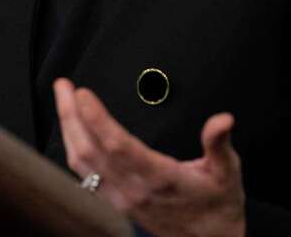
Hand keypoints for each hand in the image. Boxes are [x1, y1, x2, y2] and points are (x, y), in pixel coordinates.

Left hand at [53, 78, 245, 236]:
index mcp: (159, 178)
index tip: (83, 94)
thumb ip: (219, 143)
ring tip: (63, 100)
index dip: (97, 119)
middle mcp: (134, 189)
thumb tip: (223, 120)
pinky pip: (84, 175)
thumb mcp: (228, 172)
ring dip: (68, 129)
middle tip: (63, 86)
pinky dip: (72, 149)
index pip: (118, 146)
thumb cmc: (217, 205)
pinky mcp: (116, 203)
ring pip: (82, 163)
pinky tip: (71, 131)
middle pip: (91, 150)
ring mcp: (121, 198)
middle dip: (72, 115)